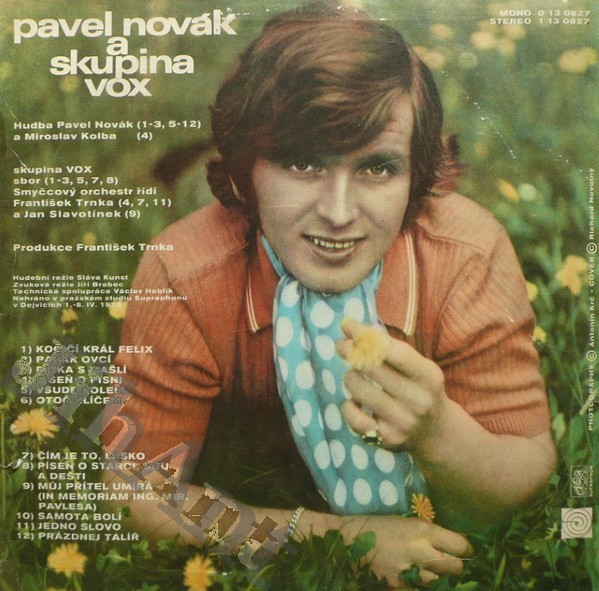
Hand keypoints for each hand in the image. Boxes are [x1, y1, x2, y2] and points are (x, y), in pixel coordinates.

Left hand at [337, 319, 448, 452]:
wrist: (434, 433)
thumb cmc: (419, 389)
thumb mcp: (417, 368)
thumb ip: (391, 350)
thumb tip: (354, 330)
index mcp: (428, 376)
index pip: (395, 352)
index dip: (366, 336)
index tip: (346, 325)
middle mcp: (418, 400)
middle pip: (373, 368)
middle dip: (351, 352)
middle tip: (341, 344)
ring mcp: (402, 421)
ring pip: (359, 390)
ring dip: (350, 377)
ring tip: (353, 375)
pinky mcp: (387, 438)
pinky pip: (354, 418)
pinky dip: (349, 406)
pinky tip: (354, 401)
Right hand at [339, 514, 472, 587]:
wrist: (347, 541)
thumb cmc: (377, 527)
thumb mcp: (406, 523)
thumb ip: (428, 534)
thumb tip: (453, 545)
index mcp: (423, 530)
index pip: (461, 546)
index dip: (465, 550)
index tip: (464, 551)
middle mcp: (420, 552)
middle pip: (456, 568)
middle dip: (455, 567)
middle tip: (448, 565)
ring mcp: (410, 573)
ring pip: (440, 584)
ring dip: (438, 579)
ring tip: (427, 571)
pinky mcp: (399, 588)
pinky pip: (420, 590)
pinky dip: (420, 586)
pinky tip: (414, 580)